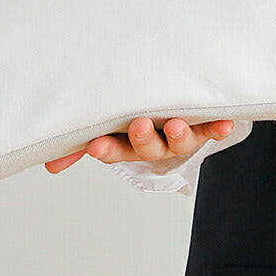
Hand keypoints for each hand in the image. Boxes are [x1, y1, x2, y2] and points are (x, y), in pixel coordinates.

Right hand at [44, 117, 235, 172]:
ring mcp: (180, 136)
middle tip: (140, 126)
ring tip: (176, 125)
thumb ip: (81, 142)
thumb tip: (50, 165)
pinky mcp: (204, 128)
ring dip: (178, 135)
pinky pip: (212, 130)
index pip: (114, 150)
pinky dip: (218, 128)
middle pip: (148, 148)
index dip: (106, 149)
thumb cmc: (137, 115)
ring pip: (179, 142)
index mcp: (128, 143)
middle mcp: (156, 143)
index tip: (96, 144)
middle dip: (143, 139)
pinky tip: (225, 125)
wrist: (177, 111)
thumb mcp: (107, 126)